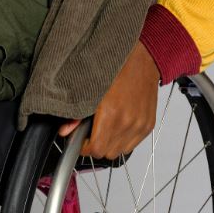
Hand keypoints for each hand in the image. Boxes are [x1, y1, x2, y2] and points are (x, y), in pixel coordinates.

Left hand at [58, 41, 160, 159]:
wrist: (143, 58)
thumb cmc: (118, 68)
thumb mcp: (90, 87)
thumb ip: (76, 114)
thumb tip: (65, 132)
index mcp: (112, 114)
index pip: (96, 149)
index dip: (85, 147)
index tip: (82, 139)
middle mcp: (128, 122)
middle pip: (107, 153)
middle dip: (96, 145)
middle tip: (92, 130)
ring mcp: (140, 125)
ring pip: (120, 151)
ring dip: (111, 143)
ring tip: (106, 126)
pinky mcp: (148, 125)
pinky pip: (132, 144)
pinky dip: (124, 139)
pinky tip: (119, 123)